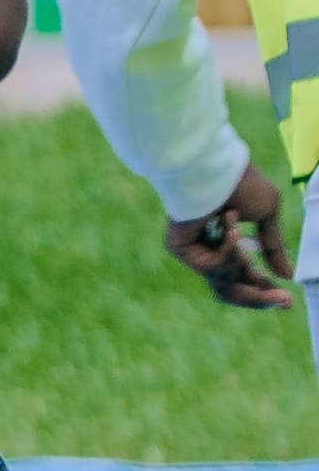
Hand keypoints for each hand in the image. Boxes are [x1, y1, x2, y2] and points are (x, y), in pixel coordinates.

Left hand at [166, 165, 295, 308]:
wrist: (217, 168)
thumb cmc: (240, 182)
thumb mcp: (266, 214)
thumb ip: (273, 246)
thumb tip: (288, 276)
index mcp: (228, 241)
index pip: (244, 277)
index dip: (265, 290)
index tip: (287, 301)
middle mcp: (209, 249)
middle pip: (231, 290)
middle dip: (260, 297)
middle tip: (286, 302)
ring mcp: (193, 251)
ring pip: (224, 282)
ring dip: (240, 263)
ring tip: (234, 228)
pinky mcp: (180, 249)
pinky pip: (213, 267)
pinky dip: (228, 251)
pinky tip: (230, 228)